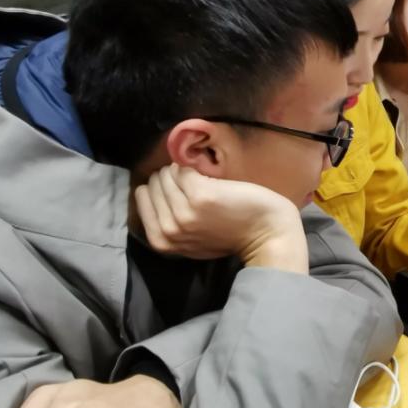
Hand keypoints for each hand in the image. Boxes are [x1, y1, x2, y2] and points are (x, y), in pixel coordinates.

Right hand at [134, 164, 307, 270]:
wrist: (266, 232)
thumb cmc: (232, 233)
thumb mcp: (192, 240)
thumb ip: (171, 224)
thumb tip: (151, 192)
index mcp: (163, 242)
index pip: (141, 200)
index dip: (157, 189)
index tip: (175, 188)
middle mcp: (169, 229)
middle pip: (151, 186)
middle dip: (167, 178)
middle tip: (188, 180)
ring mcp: (183, 212)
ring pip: (165, 176)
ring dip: (178, 170)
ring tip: (195, 175)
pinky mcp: (200, 195)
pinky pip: (182, 170)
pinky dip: (191, 166)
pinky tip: (204, 172)